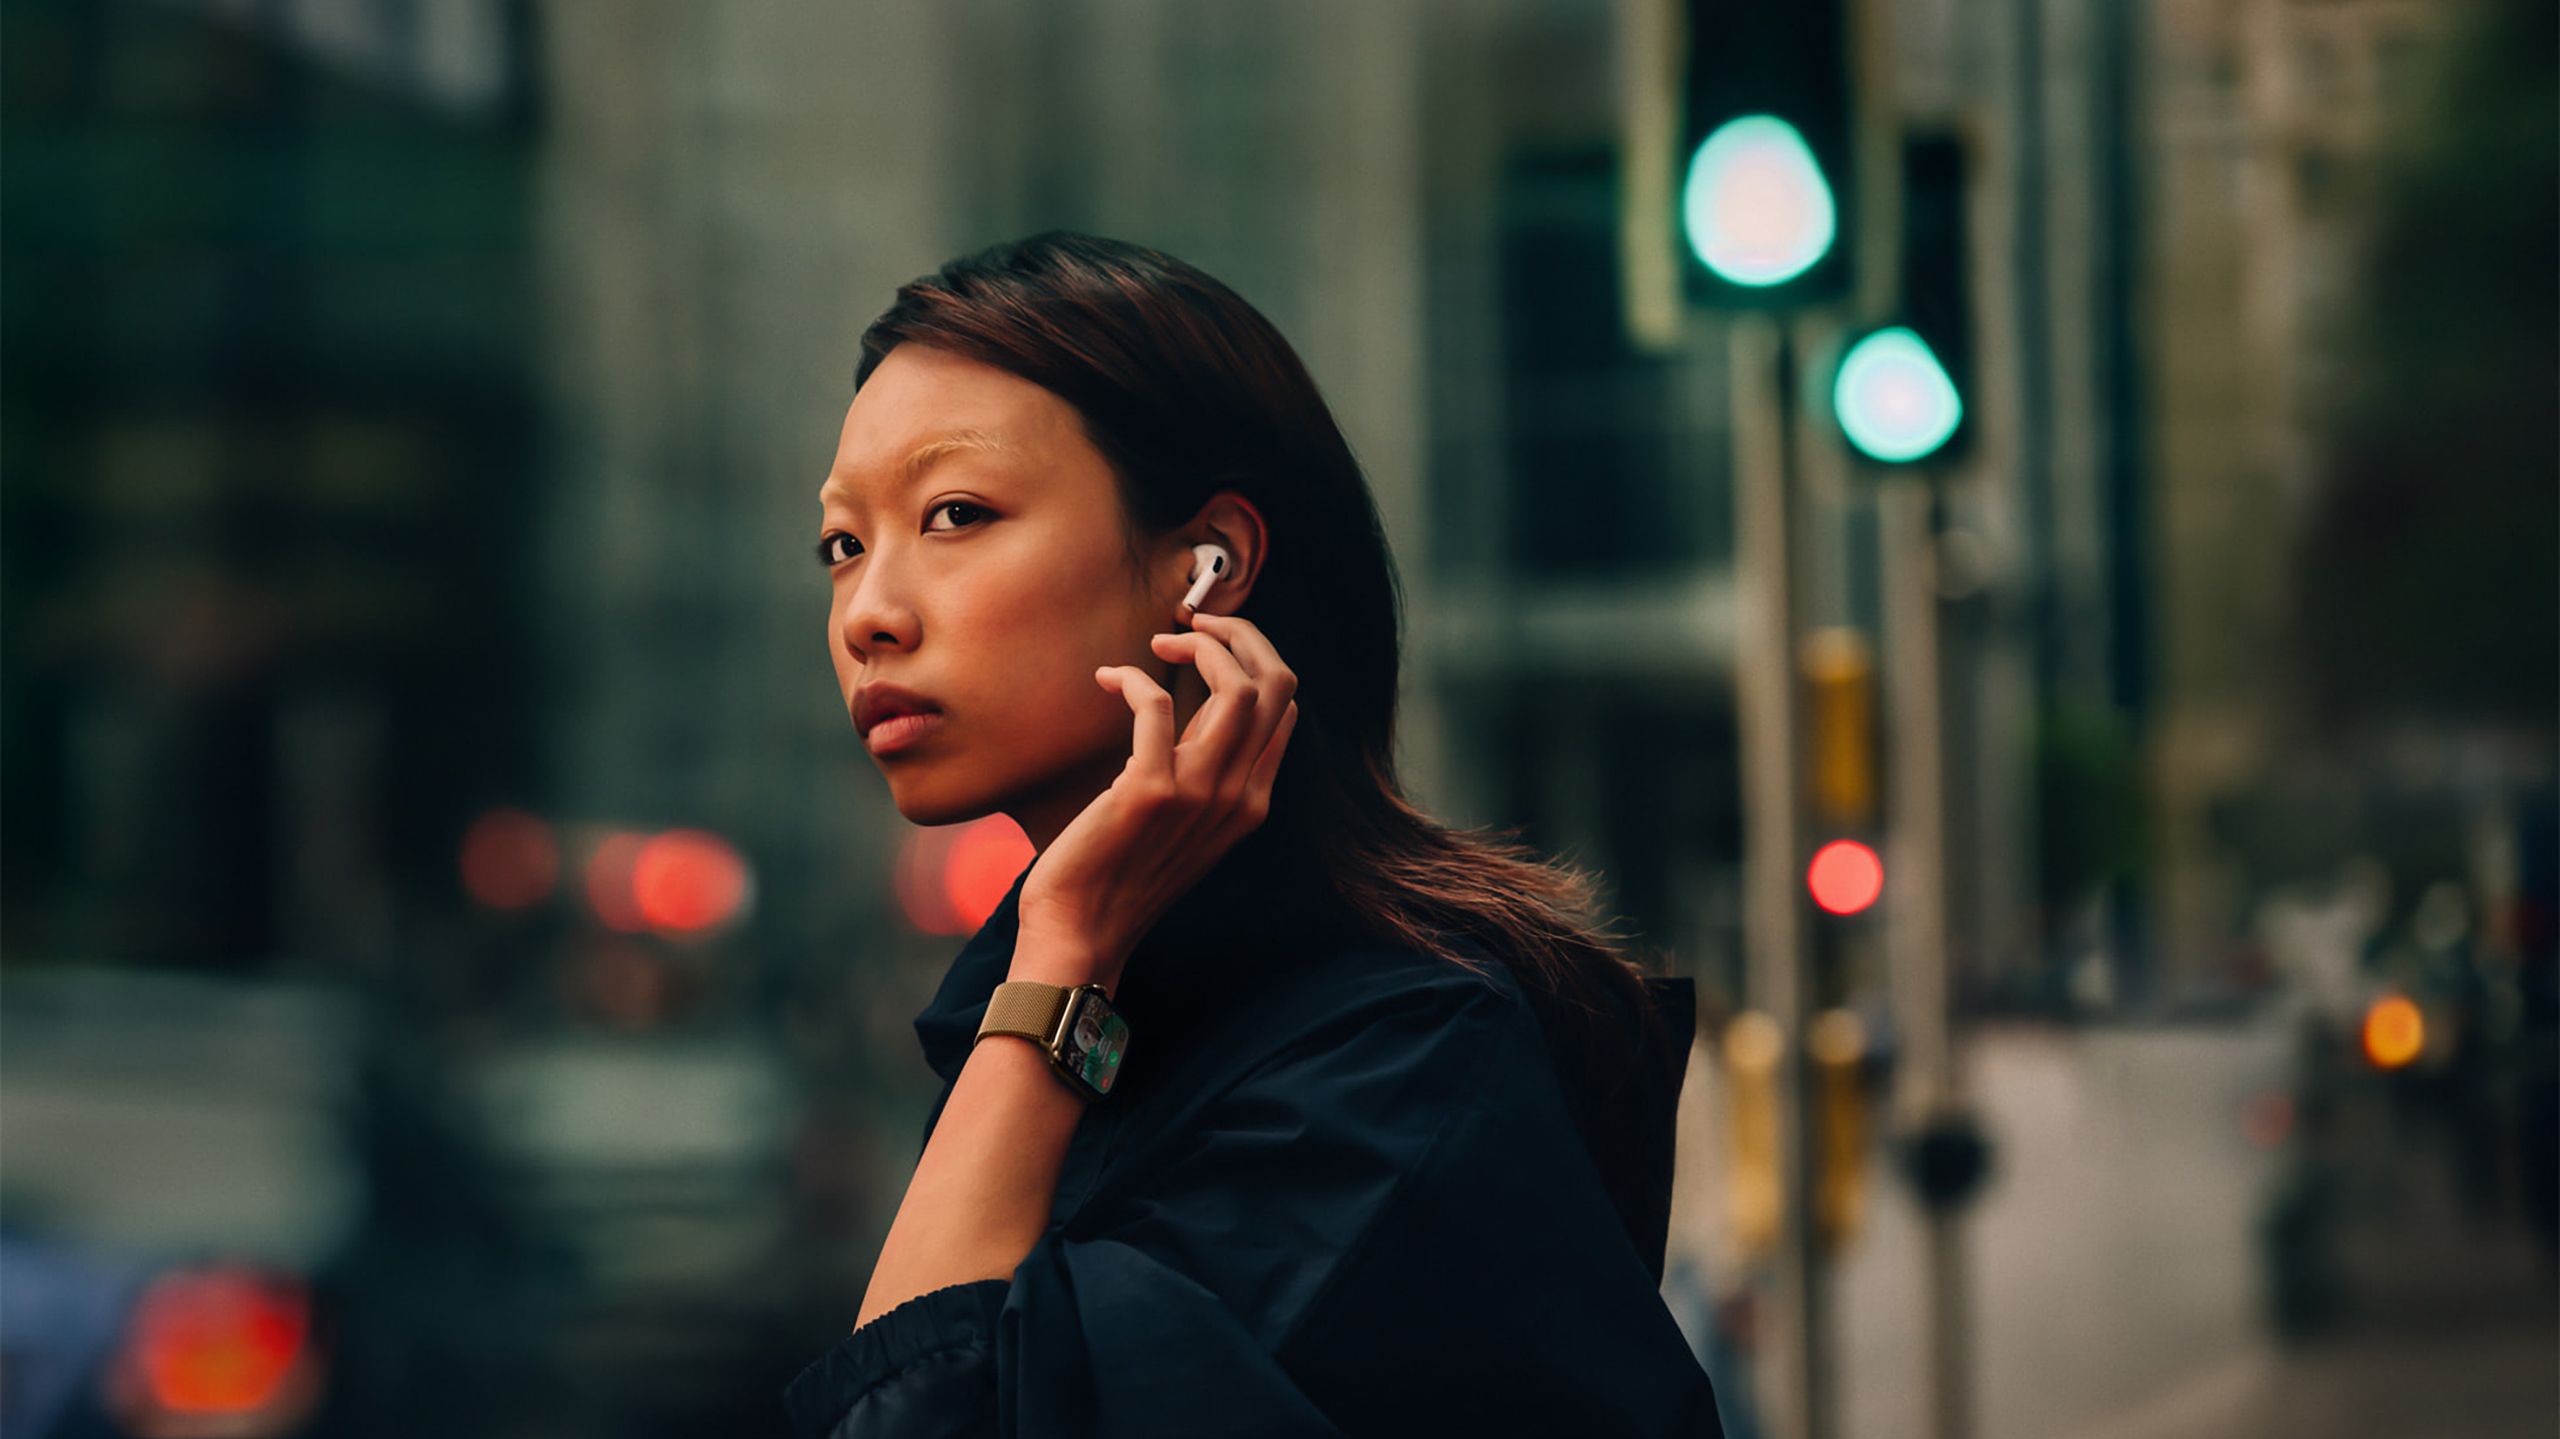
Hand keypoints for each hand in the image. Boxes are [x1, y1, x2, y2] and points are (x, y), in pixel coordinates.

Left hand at [1015, 609, 1300, 986]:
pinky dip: (1133, 678)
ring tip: (1161, 642)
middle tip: (1195, 622)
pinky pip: (1158, 704)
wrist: (1081, 933)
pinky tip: (1110, 679)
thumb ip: (1208, 770)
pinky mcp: (1150, 790)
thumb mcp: (1185, 822)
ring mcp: (1198, 794)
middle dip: (1240, 633)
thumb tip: (1214, 708)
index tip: (1211, 641)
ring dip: (1200, 644)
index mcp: (1251, 801)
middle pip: (1275, 683)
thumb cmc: (1120, 873)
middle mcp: (1237, 795)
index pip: (1285, 704)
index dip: (1252, 655)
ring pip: (1235, 686)